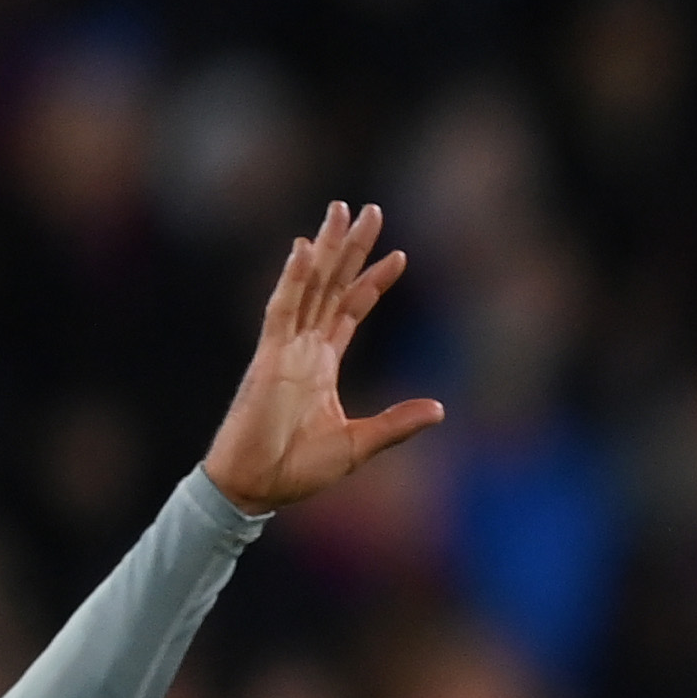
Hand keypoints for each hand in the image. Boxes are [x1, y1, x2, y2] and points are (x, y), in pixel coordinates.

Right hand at [201, 203, 445, 515]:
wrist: (255, 488)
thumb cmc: (296, 468)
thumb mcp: (360, 443)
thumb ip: (397, 423)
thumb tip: (440, 409)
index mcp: (321, 363)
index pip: (350, 309)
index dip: (372, 281)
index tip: (399, 255)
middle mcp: (303, 347)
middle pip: (331, 284)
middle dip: (350, 248)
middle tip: (369, 209)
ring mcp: (284, 349)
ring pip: (309, 285)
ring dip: (324, 248)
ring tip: (340, 211)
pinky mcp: (268, 358)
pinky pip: (281, 310)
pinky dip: (292, 280)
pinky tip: (303, 250)